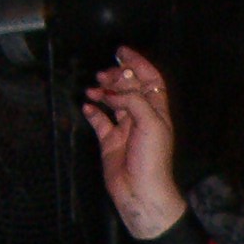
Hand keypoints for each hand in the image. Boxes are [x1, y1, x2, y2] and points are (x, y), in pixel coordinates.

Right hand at [83, 46, 184, 240]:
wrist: (141, 191)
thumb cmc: (152, 158)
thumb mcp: (150, 123)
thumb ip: (133, 101)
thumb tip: (113, 92)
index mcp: (157, 110)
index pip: (150, 80)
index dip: (138, 64)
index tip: (122, 52)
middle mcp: (141, 117)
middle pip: (130, 87)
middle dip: (118, 77)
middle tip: (105, 75)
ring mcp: (125, 129)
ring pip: (113, 101)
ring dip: (103, 91)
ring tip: (94, 87)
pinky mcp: (110, 142)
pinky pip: (99, 121)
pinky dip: (92, 111)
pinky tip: (86, 105)